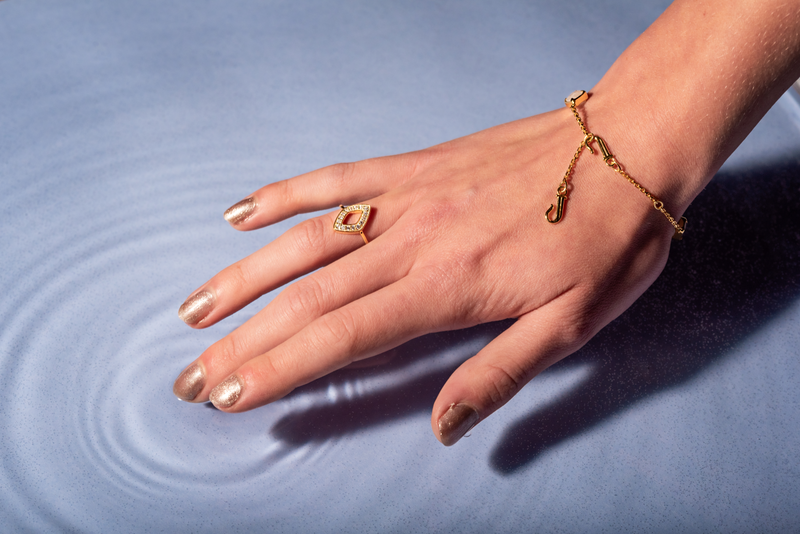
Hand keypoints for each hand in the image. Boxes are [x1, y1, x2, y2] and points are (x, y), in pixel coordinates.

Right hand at [172, 99, 679, 445]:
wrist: (627, 146)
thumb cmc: (606, 238)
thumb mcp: (572, 323)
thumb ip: (499, 374)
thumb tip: (443, 426)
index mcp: (447, 286)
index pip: (343, 336)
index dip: (280, 368)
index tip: (231, 393)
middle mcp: (411, 241)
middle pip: (309, 298)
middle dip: (244, 341)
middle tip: (193, 374)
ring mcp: (406, 197)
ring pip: (305, 241)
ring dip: (244, 277)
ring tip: (194, 309)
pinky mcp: (413, 167)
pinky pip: (336, 180)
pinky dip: (284, 195)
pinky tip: (242, 213)